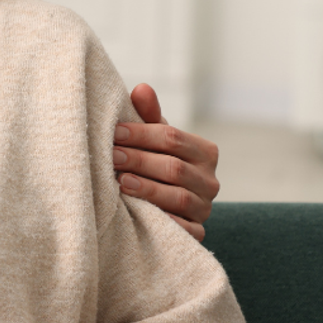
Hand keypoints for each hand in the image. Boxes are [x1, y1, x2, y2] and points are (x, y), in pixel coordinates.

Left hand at [112, 83, 220, 240]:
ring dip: (147, 188)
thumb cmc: (156, 162)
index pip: (173, 138)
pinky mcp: (197, 234)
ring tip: (119, 181)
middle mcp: (210, 181)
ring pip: (178, 197)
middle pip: (174, 168)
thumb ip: (148, 115)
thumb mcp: (154, 139)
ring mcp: (205, 209)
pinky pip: (184, 231)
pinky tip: (137, 213)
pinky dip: (162, 221)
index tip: (114, 132)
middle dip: (139, 160)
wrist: (164, 205)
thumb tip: (141, 88)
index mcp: (205, 152)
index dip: (141, 134)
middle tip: (111, 156)